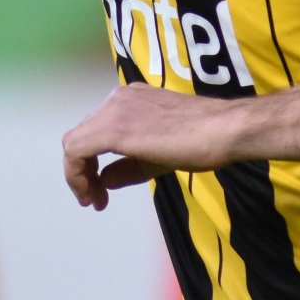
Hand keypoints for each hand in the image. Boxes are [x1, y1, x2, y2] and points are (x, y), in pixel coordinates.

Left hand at [61, 86, 244, 209]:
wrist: (223, 130)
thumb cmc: (202, 141)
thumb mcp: (158, 157)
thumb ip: (128, 167)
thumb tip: (104, 179)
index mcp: (130, 100)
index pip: (96, 130)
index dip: (91, 164)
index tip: (102, 190)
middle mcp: (118, 99)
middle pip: (82, 136)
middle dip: (84, 172)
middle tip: (96, 199)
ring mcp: (115, 109)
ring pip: (75, 143)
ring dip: (78, 176)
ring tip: (94, 200)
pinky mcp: (114, 127)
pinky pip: (77, 150)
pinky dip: (77, 175)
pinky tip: (92, 195)